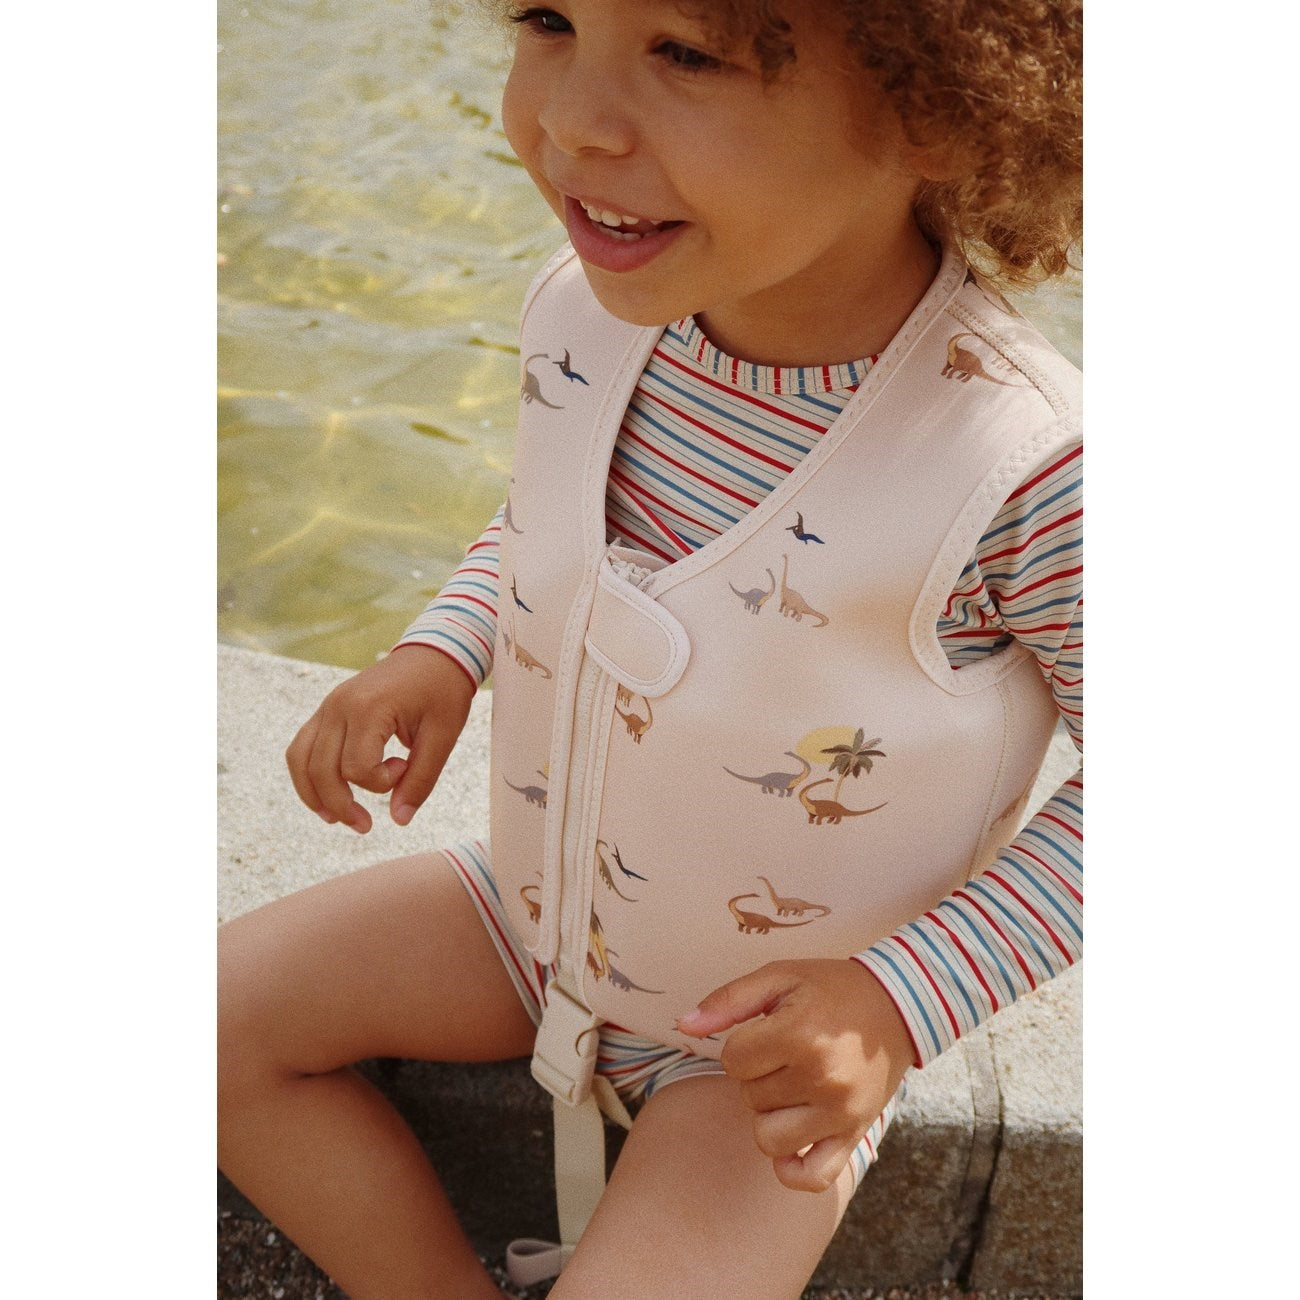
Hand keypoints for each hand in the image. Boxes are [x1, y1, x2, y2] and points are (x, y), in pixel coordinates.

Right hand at [285, 645, 474, 833]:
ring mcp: (329, 705)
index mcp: (369, 708)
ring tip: (337, 819)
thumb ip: (421, 779)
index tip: (405, 768)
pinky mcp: (328, 709)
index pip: (356, 767)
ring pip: (301, 760)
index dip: (380, 783)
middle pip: (320, 769)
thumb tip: (399, 819)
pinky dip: (308, 774)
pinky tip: (326, 797)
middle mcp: (339, 705)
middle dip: (341, 805)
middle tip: (365, 826)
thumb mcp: (443, 735)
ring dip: (314, 795)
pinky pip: (302, 747)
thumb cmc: (443, 691)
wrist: (435, 652)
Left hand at [677, 958, 915, 1192]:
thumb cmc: (831, 988)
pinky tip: (793, 1140)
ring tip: (791, 1086)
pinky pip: (812, 1177)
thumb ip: (728, 1001)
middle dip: (757, 1075)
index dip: (741, 1045)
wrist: (898, 1005)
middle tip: (786, 1053)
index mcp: (799, 1034)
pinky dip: (793, 1168)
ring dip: (770, 1114)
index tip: (766, 1032)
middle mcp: (820, 1078)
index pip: (732, 1061)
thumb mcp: (779, 977)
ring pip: (768, 1137)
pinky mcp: (855, 1134)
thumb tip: (683, 1025)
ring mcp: (839, 1112)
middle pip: (749, 1096)